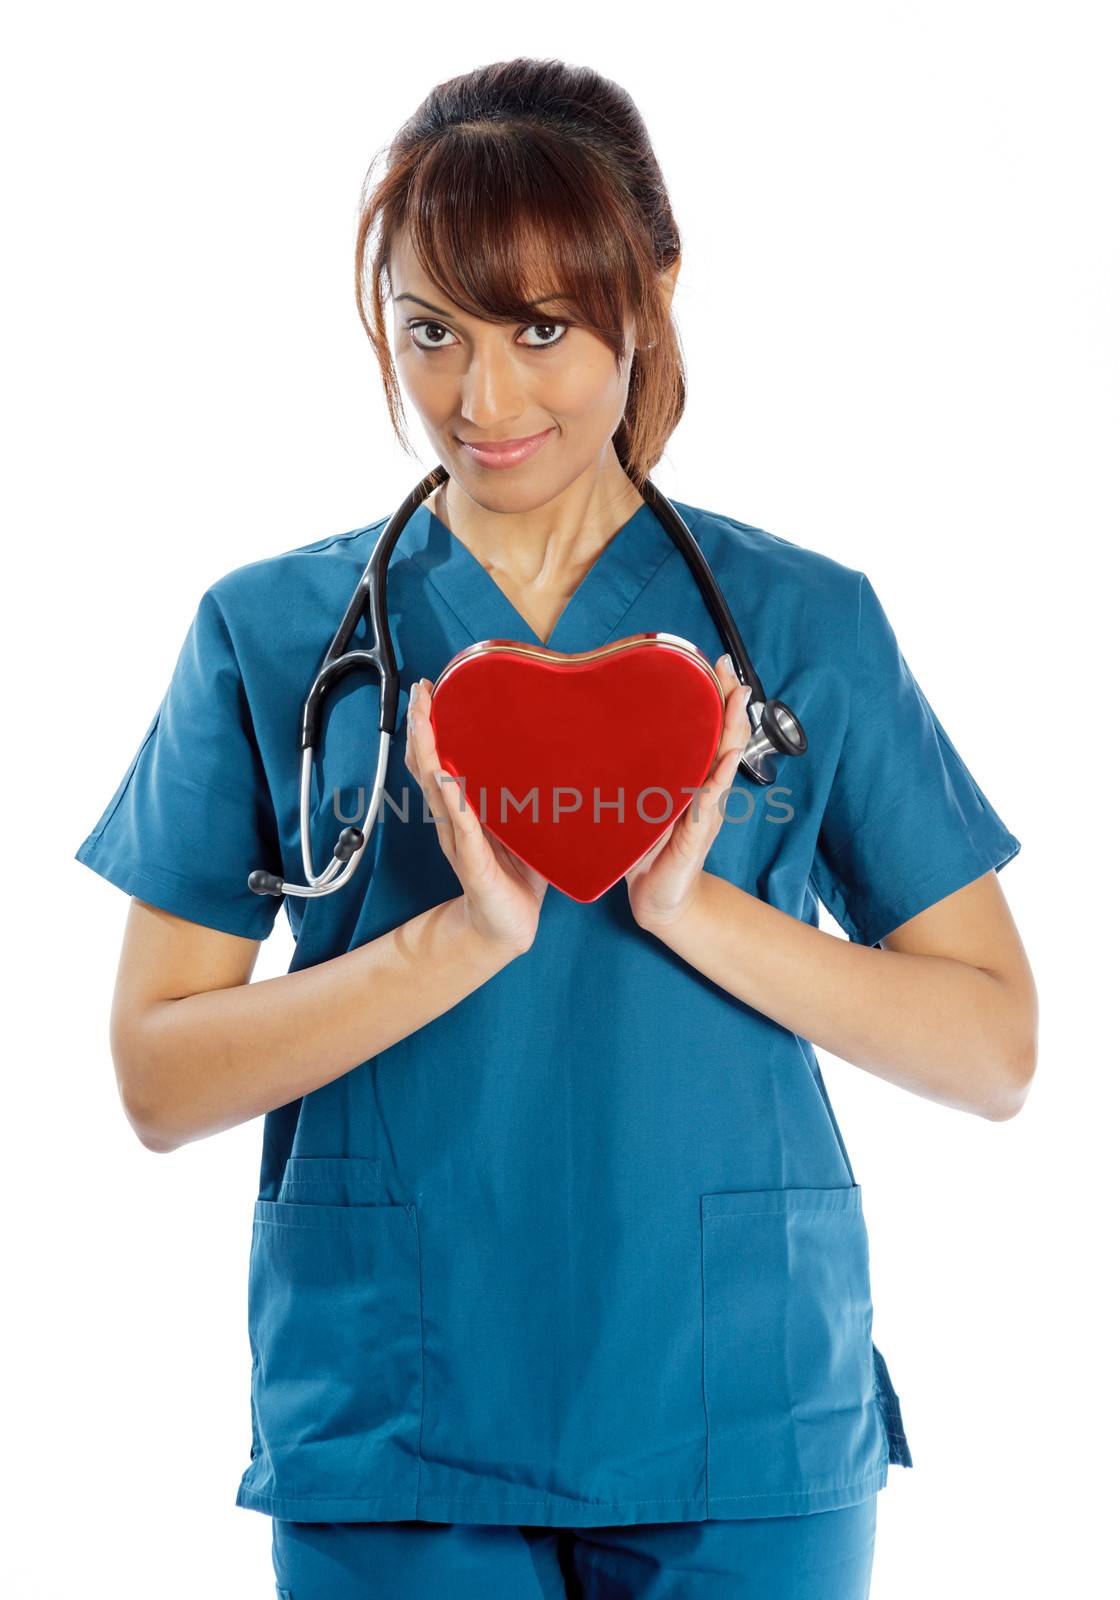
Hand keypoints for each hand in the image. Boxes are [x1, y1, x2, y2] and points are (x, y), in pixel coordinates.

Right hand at [405, 677, 547, 952]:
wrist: (509, 926)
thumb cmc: (517, 873)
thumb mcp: (524, 824)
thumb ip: (530, 792)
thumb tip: (560, 751)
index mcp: (463, 807)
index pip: (438, 758)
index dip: (430, 725)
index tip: (429, 689)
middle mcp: (453, 819)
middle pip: (428, 765)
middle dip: (421, 727)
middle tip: (420, 691)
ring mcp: (459, 839)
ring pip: (436, 788)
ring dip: (429, 753)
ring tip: (423, 722)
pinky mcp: (473, 862)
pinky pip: (462, 827)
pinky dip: (453, 800)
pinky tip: (447, 777)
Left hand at [624, 654, 751, 932]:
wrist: (657, 900)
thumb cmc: (646, 852)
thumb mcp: (637, 804)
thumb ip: (632, 775)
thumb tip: (604, 739)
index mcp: (689, 779)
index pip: (705, 730)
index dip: (712, 698)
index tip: (712, 664)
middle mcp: (703, 789)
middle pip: (722, 737)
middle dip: (728, 702)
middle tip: (728, 668)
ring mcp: (705, 809)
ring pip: (723, 761)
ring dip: (732, 730)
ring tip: (739, 699)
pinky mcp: (699, 832)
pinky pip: (711, 799)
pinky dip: (720, 776)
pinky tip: (727, 756)